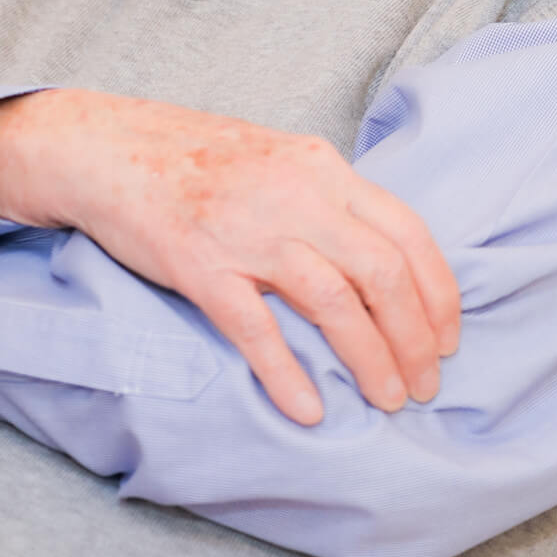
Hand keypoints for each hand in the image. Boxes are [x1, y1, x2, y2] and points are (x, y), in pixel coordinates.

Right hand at [0, 90, 461, 426]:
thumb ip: (327, 199)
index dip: (438, 293)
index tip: (448, 339)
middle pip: (381, 272)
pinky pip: (254, 326)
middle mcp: (293, 194)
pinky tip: (309, 409)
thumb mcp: (278, 159)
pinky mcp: (198, 263)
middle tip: (425, 386)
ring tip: (387, 400)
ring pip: (333, 301)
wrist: (108, 146)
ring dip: (370, 358)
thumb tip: (380, 259)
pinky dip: (287, 372)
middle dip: (415, 338)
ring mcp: (246, 229)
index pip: (406, 231)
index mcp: (320, 167)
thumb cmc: (195, 158)